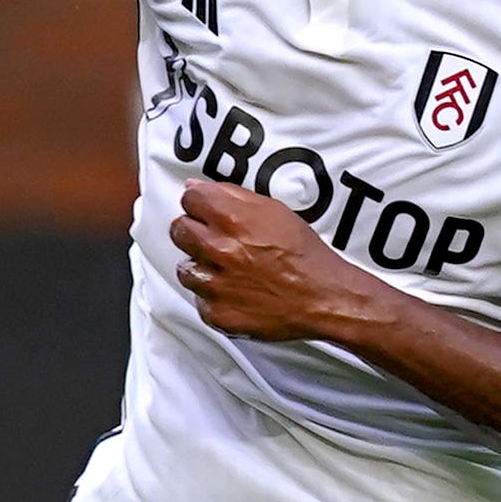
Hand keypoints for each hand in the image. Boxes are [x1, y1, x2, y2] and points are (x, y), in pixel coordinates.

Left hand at [167, 179, 367, 343]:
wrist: (321, 298)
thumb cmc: (303, 255)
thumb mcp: (274, 211)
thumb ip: (232, 196)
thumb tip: (196, 188)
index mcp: (232, 219)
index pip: (189, 199)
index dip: (199, 205)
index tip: (205, 211)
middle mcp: (218, 250)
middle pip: (179, 231)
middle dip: (194, 232)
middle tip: (215, 240)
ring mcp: (214, 284)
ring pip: (185, 268)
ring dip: (202, 267)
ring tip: (229, 269)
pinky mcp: (215, 313)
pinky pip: (199, 299)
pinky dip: (213, 296)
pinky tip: (235, 291)